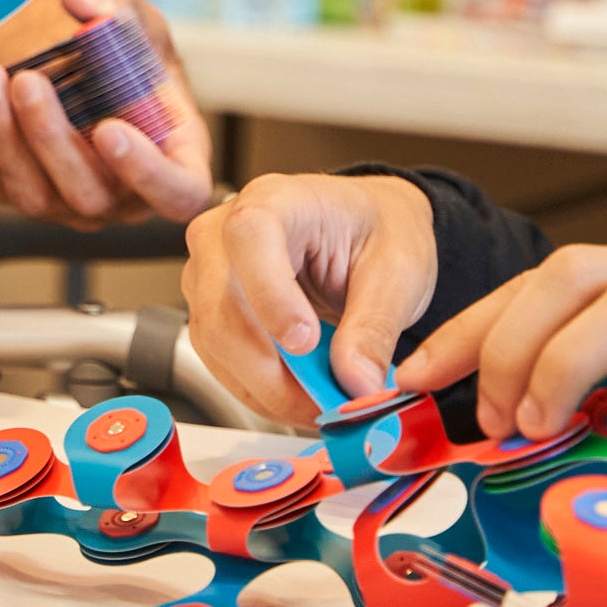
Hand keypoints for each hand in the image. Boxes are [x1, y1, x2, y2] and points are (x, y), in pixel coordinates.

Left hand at [0, 0, 212, 226]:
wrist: (80, 60)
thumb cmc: (126, 46)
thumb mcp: (133, 15)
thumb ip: (116, 4)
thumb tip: (81, 1)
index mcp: (175, 158)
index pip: (178, 192)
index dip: (148, 173)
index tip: (110, 129)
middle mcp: (124, 194)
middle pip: (91, 195)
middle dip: (52, 138)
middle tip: (28, 81)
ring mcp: (70, 202)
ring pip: (35, 196)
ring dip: (5, 137)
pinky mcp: (22, 193)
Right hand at [183, 171, 436, 420]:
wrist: (367, 232)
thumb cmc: (377, 231)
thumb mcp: (396, 272)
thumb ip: (375, 327)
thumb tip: (356, 384)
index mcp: (275, 201)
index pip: (249, 237)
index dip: (270, 295)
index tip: (305, 343)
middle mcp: (225, 232)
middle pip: (221, 306)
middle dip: (272, 372)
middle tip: (326, 405)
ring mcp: (209, 273)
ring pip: (214, 342)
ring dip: (266, 389)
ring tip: (321, 406)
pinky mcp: (211, 310)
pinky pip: (219, 361)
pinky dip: (259, 390)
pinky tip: (299, 397)